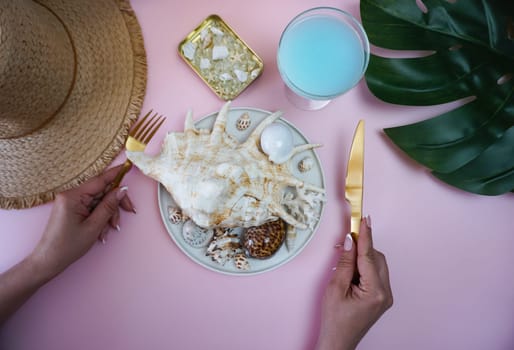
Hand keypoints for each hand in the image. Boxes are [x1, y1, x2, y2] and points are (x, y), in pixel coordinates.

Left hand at [29, 165, 135, 281]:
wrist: (49, 261)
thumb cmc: (68, 246)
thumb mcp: (94, 226)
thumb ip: (109, 206)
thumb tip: (121, 190)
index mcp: (73, 196)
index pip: (100, 180)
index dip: (116, 174)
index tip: (128, 166)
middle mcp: (71, 195)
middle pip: (102, 192)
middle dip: (115, 204)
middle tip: (130, 211)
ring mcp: (71, 202)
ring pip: (99, 202)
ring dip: (108, 215)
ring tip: (109, 230)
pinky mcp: (72, 209)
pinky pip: (92, 208)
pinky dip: (101, 218)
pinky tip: (102, 232)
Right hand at [316, 216, 392, 349]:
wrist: (339, 342)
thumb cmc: (334, 320)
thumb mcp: (335, 288)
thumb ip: (344, 263)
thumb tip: (349, 242)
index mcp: (375, 291)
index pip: (369, 256)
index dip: (366, 236)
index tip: (365, 219)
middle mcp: (385, 293)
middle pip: (376, 258)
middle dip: (361, 248)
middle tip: (345, 241)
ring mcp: (385, 296)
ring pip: (377, 265)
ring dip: (362, 258)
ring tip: (344, 263)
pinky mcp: (381, 297)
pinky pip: (375, 274)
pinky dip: (363, 268)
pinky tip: (351, 272)